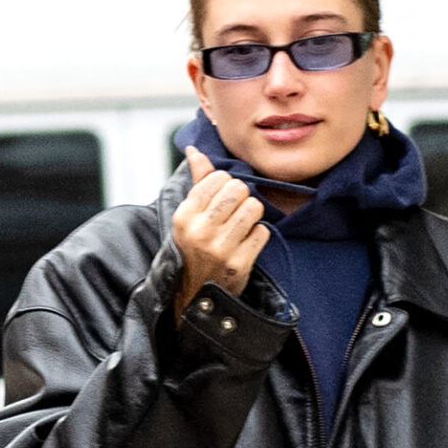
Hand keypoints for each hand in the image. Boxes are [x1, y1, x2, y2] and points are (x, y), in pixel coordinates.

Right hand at [172, 148, 270, 319]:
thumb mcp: (188, 217)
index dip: (225, 185)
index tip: (221, 199)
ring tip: (241, 227)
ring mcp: (220, 249)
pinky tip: (246, 244)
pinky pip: (262, 232)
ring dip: (252, 215)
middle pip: (238, 189)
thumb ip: (197, 181)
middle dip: (242, 197)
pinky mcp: (239, 264)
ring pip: (254, 208)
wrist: (195, 297)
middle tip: (235, 212)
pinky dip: (258, 236)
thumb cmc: (193, 250)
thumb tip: (195, 150)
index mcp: (184, 216)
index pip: (217, 178)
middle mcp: (200, 231)